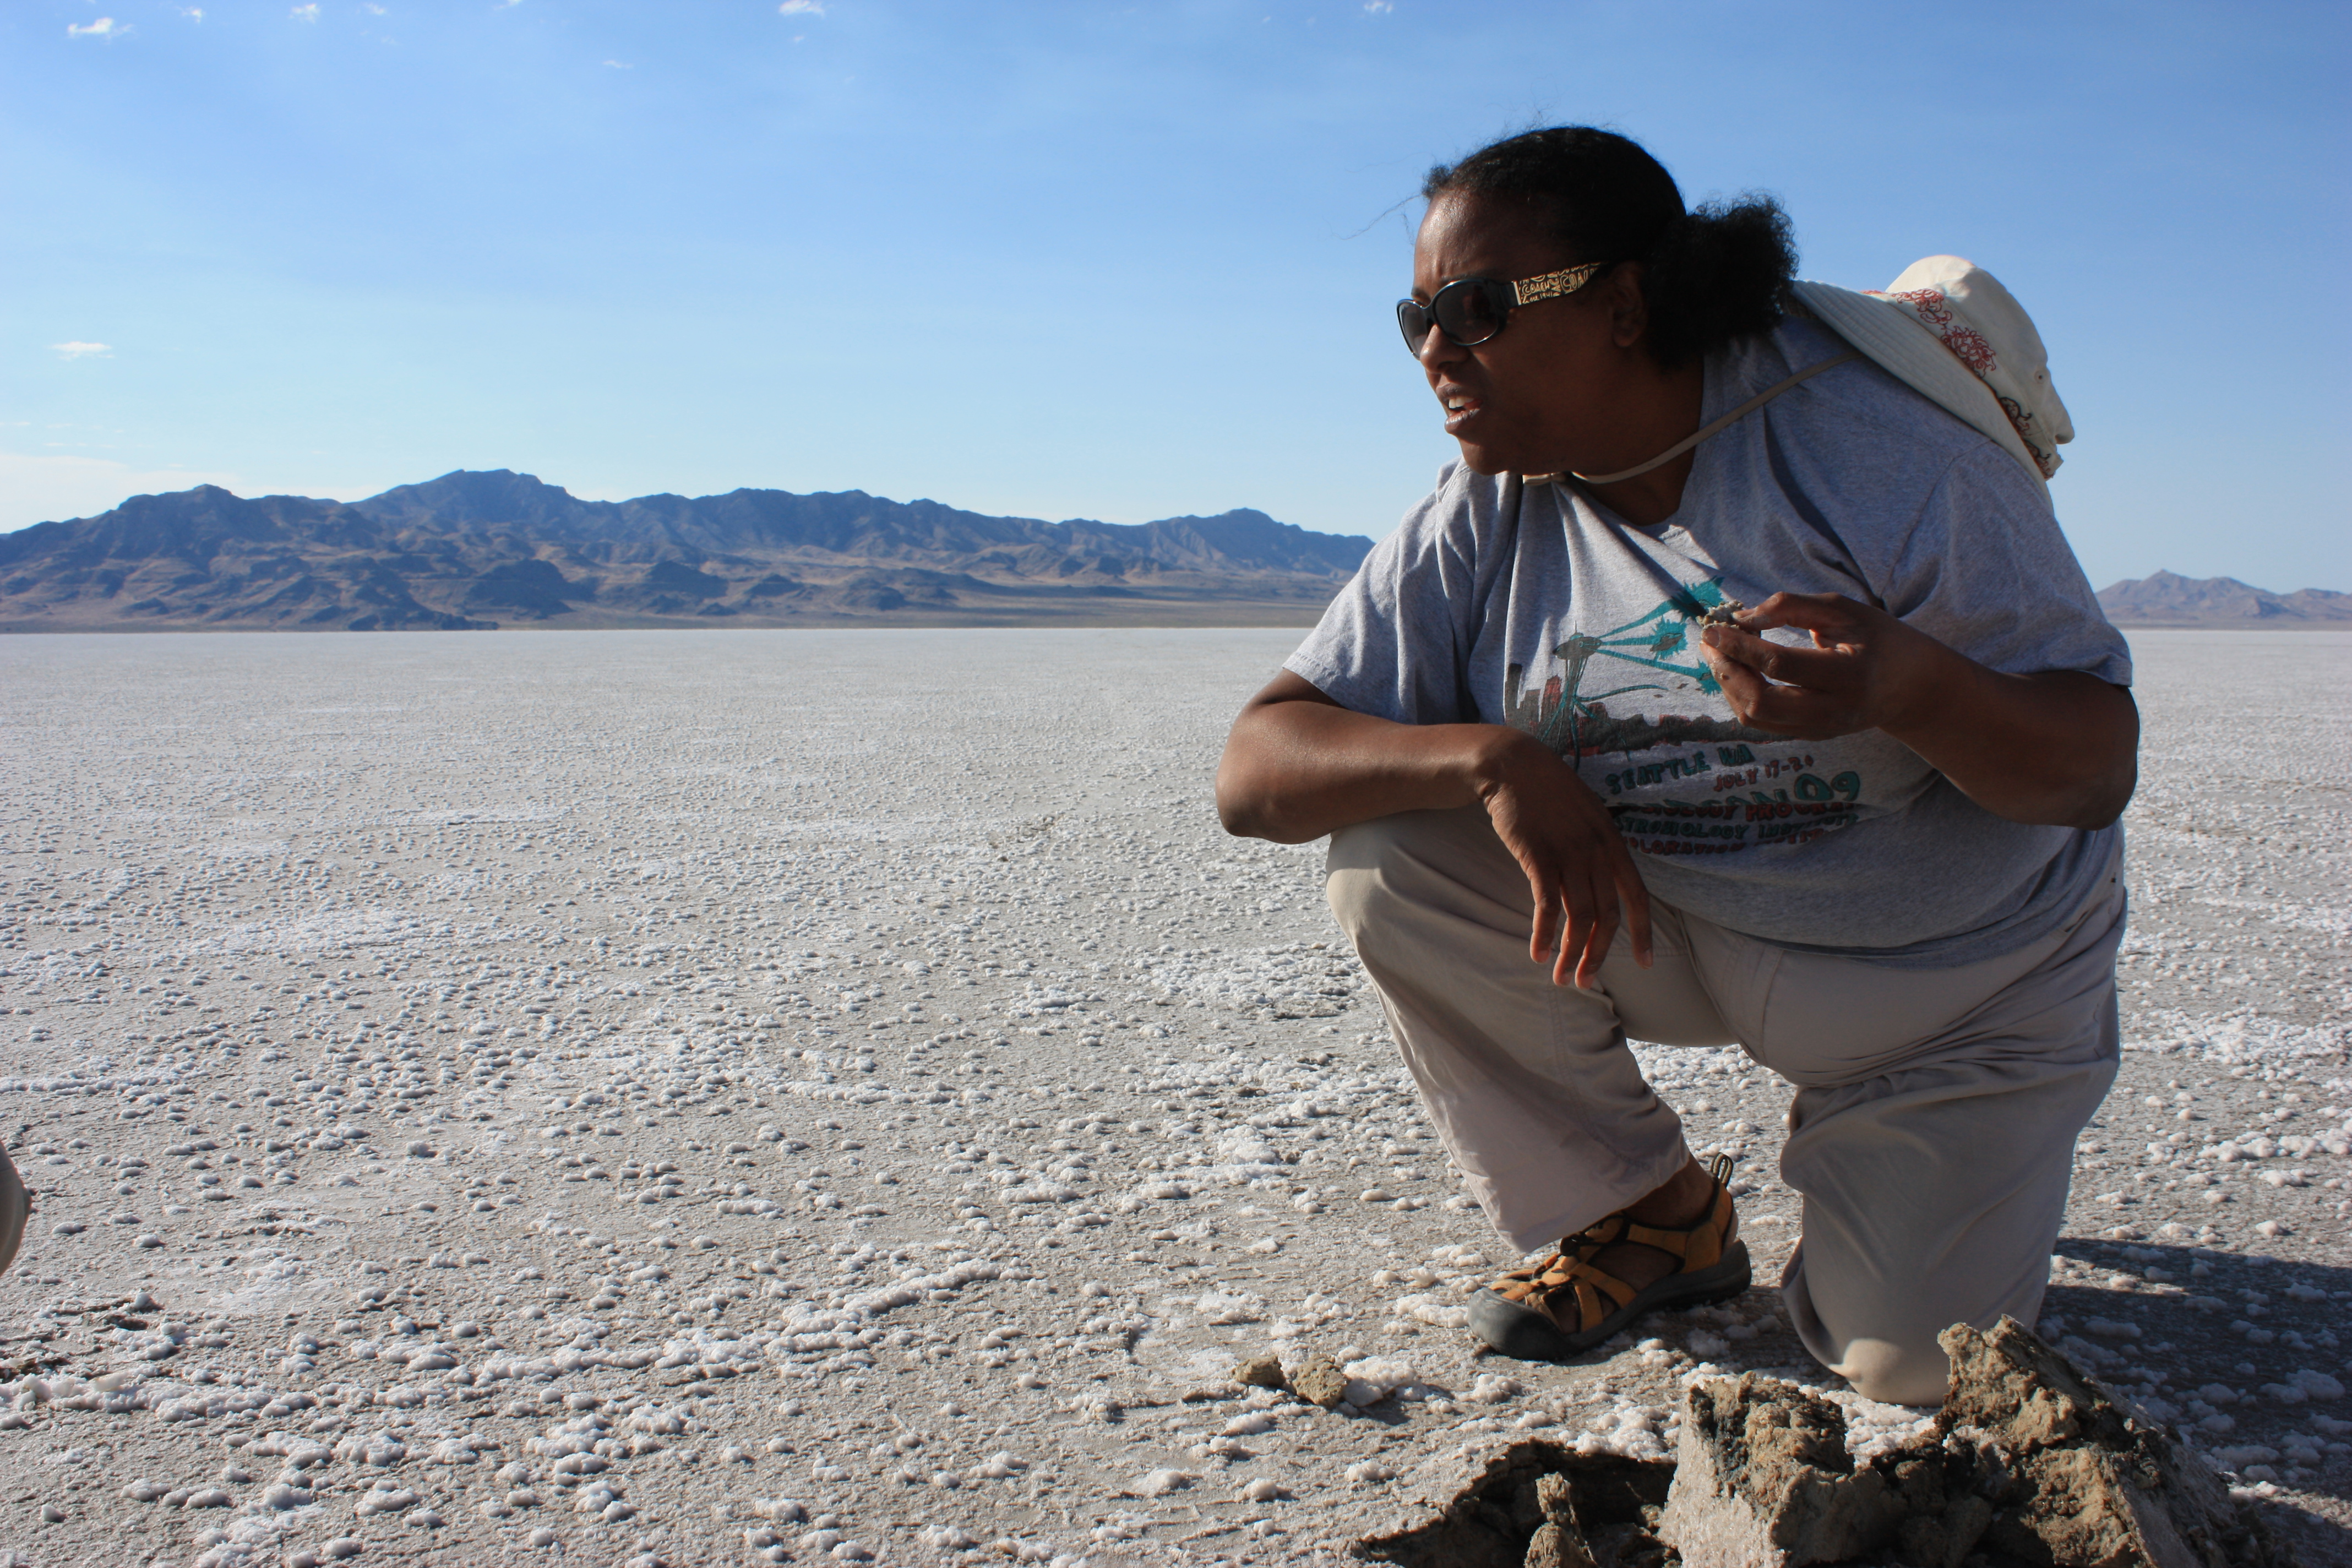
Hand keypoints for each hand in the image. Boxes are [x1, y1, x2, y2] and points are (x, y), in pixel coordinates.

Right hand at [1471, 730, 1652, 988]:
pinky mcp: (1538, 856)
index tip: (1645, 962)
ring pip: (1579, 916)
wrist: (1513, 765)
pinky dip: (1544, 933)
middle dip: (1599, 954)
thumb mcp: (1588, 815)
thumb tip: (1606, 881)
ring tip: (1562, 978)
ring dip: (1571, 953)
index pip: (1637, 895)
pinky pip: (1546, 906)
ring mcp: (1568, 853)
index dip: (1643, 932)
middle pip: (1607, 914)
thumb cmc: (1548, 792)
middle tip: (1586, 981)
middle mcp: (1596, 850)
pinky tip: (1538, 953)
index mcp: (1612, 842)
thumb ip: (1599, 847)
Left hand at [1698, 591, 1953, 739]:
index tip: (1713, 628)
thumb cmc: (1877, 638)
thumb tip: (1742, 617)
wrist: (1912, 686)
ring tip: (1718, 653)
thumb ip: (1791, 607)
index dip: (1740, 646)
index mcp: (1848, 674)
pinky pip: (1762, 723)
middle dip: (1726, 671)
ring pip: (1755, 717)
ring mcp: (1820, 729)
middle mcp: (1833, 710)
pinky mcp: (1810, 735)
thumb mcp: (1842, 609)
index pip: (1780, 664)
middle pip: (1760, 702)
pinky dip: (1741, 697)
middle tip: (1710, 643)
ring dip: (1727, 685)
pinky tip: (1736, 671)